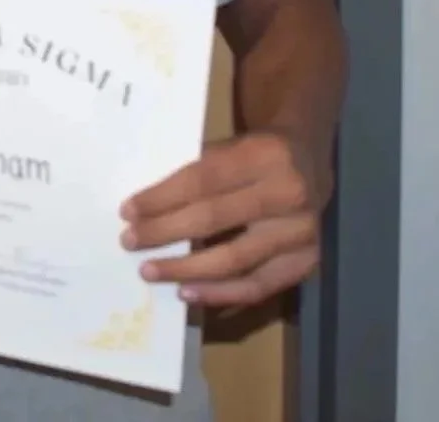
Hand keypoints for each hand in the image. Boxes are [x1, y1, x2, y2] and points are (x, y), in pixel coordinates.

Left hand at [120, 130, 326, 307]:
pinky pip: (258, 286)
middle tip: (129, 242)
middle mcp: (288, 193)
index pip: (202, 180)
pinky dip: (220, 293)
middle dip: (165, 232)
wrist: (311, 160)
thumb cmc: (254, 152)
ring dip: (186, 269)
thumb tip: (145, 207)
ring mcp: (302, 233)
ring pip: (235, 259)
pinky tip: (187, 292)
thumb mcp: (229, 145)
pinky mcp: (308, 263)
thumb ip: (196, 171)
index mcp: (263, 155)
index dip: (162, 198)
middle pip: (214, 219)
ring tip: (150, 271)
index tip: (127, 211)